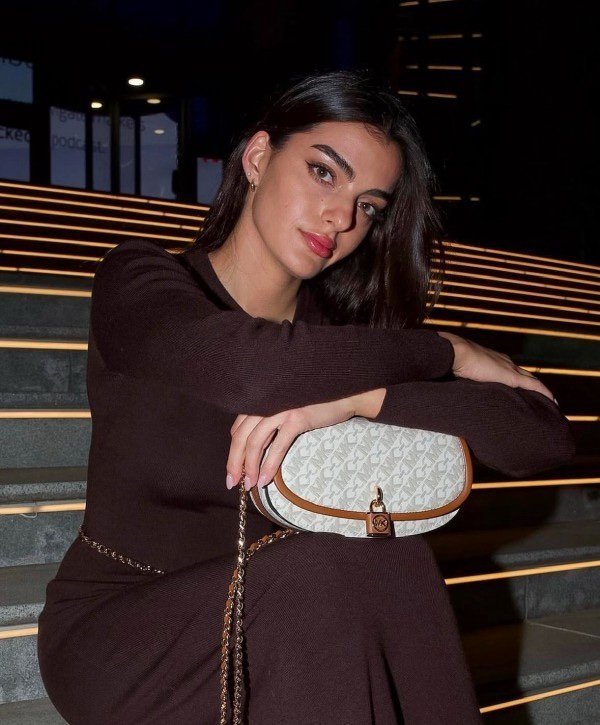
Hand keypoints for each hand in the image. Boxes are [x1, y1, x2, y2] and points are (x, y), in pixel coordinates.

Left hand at [226, 396, 358, 491]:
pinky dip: (269, 465)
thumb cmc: (315, 401)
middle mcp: (266, 401)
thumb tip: (256, 446)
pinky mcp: (295, 418)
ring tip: (250, 484)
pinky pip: (277, 447)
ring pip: (254, 442)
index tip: (234, 468)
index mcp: (261, 398)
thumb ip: (269, 418)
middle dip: (234, 462)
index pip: (238, 428)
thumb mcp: (286, 406)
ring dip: (250, 467)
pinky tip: (265, 480)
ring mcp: (280, 409)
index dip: (233, 450)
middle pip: (241, 436)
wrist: (343, 393)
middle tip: (232, 482)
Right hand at [437, 331, 555, 401]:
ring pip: (531, 380)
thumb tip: (455, 388)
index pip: (510, 370)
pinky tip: (552, 402)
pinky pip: (534, 386)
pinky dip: (544, 393)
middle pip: (524, 374)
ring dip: (539, 390)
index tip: (522, 391)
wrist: (455, 353)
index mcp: (493, 360)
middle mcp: (504, 362)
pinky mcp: (512, 377)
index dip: (517, 380)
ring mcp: (509, 368)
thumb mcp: (461, 371)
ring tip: (547, 402)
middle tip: (540, 398)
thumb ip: (465, 378)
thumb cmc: (452, 361)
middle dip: (532, 385)